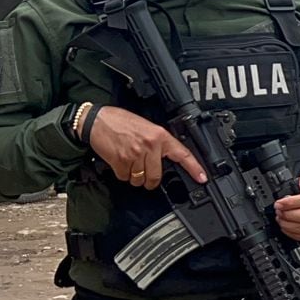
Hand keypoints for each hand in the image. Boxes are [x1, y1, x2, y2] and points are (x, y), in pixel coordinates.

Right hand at [87, 105, 206, 189]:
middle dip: (151, 180)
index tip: (202, 177)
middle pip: (156, 176)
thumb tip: (166, 158)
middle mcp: (149, 145)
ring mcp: (135, 154)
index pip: (182, 154)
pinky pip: (125, 177)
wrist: (97, 120)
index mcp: (159, 135)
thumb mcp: (146, 126)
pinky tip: (120, 162)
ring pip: (140, 179)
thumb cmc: (120, 122)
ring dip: (135, 177)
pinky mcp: (120, 161)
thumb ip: (158, 142)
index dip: (194, 168)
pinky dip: (123, 174)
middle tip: (146, 173)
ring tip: (130, 163)